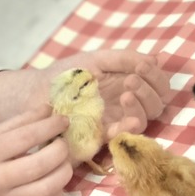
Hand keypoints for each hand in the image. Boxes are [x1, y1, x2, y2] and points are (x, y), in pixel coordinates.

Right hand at [0, 107, 71, 195]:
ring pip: (48, 189)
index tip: (63, 121)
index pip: (25, 137)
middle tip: (62, 143)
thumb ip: (21, 122)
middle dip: (60, 150)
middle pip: (40, 165)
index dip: (50, 127)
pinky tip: (55, 182)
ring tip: (62, 161)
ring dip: (64, 171)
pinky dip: (58, 193)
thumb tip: (50, 111)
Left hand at [47, 51, 170, 139]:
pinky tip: (125, 120)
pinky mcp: (99, 136)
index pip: (158, 86)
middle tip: (130, 80)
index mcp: (128, 85)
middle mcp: (125, 105)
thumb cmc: (66, 74)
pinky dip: (128, 128)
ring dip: (140, 106)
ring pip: (144, 121)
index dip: (157, 77)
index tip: (143, 66)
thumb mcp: (98, 59)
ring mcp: (114, 121)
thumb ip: (126, 58)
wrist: (37, 90)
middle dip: (149, 91)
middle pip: (156, 105)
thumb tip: (157, 59)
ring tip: (125, 93)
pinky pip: (121, 137)